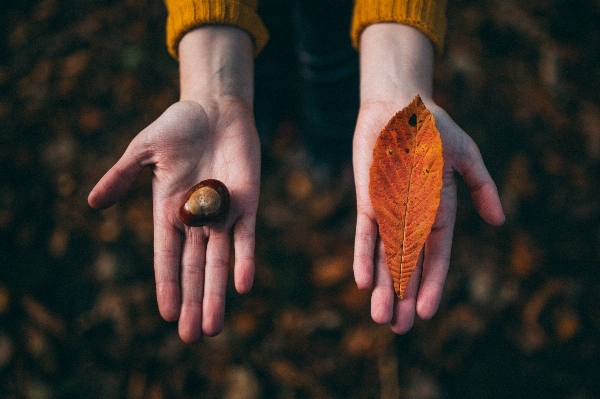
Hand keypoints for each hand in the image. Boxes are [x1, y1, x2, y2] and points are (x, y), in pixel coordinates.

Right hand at [88, 27, 259, 341]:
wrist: (215, 109)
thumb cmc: (178, 126)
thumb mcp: (143, 150)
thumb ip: (122, 176)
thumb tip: (92, 203)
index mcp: (169, 211)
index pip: (167, 257)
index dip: (167, 285)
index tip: (166, 314)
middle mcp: (197, 220)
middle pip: (194, 269)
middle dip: (193, 302)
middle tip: (191, 336)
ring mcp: (223, 214)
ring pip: (219, 262)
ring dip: (216, 294)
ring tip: (212, 327)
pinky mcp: (247, 203)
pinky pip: (246, 237)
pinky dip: (245, 260)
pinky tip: (241, 286)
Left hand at [352, 24, 504, 333]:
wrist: (399, 105)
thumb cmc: (434, 128)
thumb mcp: (467, 157)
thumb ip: (483, 188)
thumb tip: (500, 221)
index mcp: (438, 211)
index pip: (436, 256)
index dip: (432, 283)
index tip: (427, 312)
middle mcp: (411, 217)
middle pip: (408, 264)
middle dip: (404, 296)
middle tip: (399, 329)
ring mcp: (388, 210)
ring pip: (385, 256)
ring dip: (383, 286)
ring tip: (381, 317)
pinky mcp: (367, 199)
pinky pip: (365, 232)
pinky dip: (363, 255)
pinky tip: (362, 281)